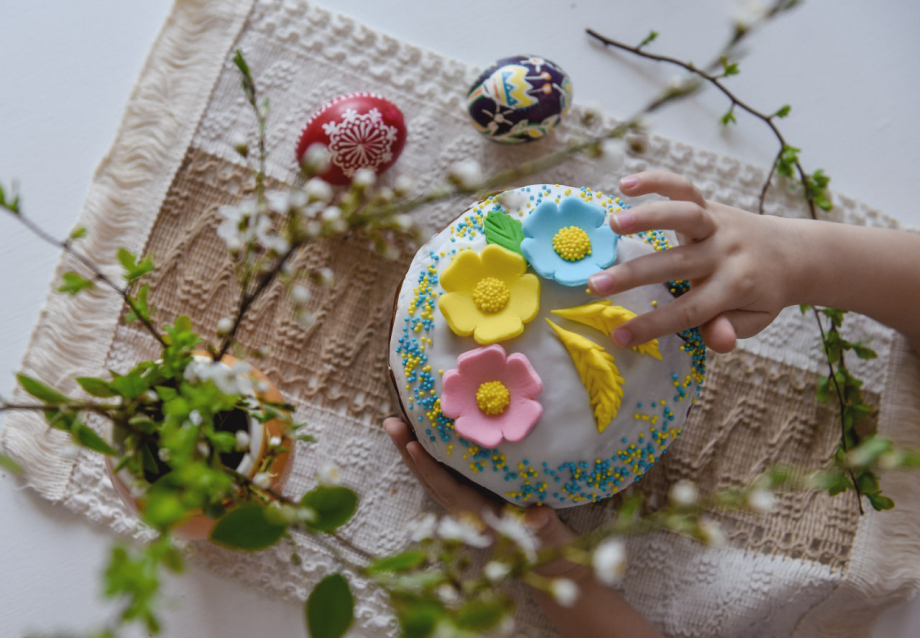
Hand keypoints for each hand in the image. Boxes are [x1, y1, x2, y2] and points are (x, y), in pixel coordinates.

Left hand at [383, 417, 581, 577]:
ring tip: (395, 422)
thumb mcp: (545, 530)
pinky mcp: (464, 490)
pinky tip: (418, 430)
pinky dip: (426, 452)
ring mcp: (460, 498)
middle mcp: (462, 506)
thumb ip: (540, 523)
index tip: (413, 445)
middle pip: (428, 477)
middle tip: (391, 423)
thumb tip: (537, 518)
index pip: (446, 488)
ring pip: (429, 473)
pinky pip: (439, 470)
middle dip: (408, 452)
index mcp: (476, 514)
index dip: (429, 467)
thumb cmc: (544, 536)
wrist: (543, 546)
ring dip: (410, 449)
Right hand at [588, 171, 796, 352]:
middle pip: (676, 264)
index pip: (689, 311)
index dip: (653, 326)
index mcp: (735, 287)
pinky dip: (656, 180)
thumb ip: (732, 329)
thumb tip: (719, 340)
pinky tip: (625, 184)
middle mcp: (725, 253)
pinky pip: (684, 188)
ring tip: (612, 224)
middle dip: (633, 275)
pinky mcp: (710, 205)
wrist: (790, 252)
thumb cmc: (760, 293)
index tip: (618, 337)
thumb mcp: (754, 320)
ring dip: (647, 217)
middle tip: (595, 285)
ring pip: (684, 216)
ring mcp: (718, 225)